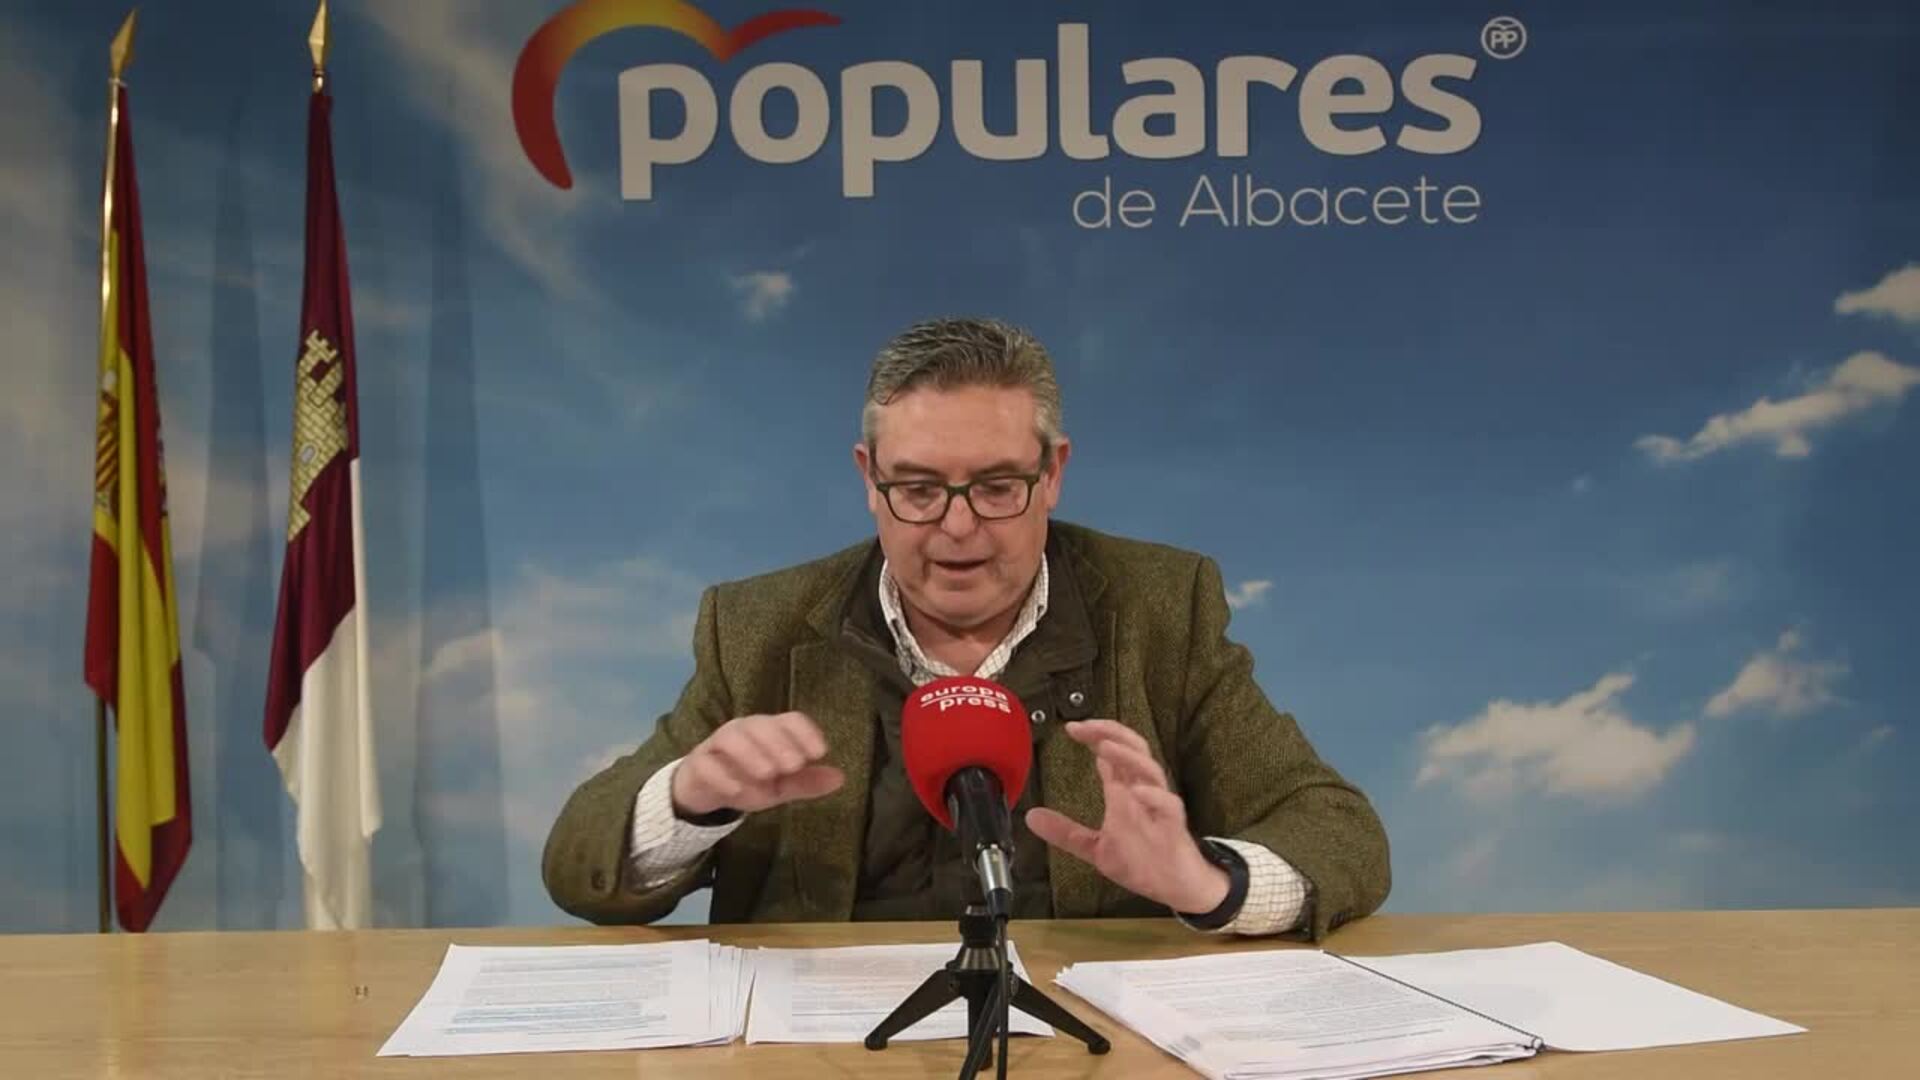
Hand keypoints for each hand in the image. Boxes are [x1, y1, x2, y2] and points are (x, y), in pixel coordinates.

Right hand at [670, 712, 844, 817]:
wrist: (706, 790)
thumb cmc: (749, 781)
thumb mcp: (781, 786)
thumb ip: (806, 782)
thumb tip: (840, 778)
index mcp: (769, 731)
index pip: (789, 720)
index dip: (805, 732)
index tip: (820, 752)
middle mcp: (744, 731)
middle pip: (761, 724)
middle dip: (779, 743)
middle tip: (794, 765)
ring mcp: (718, 744)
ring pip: (732, 737)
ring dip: (751, 753)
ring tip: (768, 774)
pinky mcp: (697, 763)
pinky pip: (706, 763)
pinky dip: (721, 775)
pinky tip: (737, 790)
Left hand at [1026, 720, 1230, 915]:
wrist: (1177, 888)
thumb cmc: (1143, 862)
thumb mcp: (1095, 848)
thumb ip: (1066, 832)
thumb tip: (1031, 817)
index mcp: (1124, 794)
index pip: (1110, 754)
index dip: (1094, 736)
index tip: (1071, 728)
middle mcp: (1142, 793)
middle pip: (1132, 749)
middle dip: (1110, 733)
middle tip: (1084, 727)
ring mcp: (1159, 807)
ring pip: (1150, 770)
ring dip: (1128, 756)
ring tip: (1105, 747)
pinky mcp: (1173, 826)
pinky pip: (1169, 805)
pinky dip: (1154, 795)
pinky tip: (1137, 791)